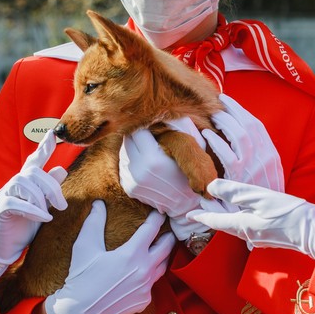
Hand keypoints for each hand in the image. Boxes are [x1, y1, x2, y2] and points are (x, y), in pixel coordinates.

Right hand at [0, 131, 68, 288]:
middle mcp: (12, 186)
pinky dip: (32, 210)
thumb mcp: (40, 208)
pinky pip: (15, 202)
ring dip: (41, 198)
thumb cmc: (21, 230)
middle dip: (52, 186)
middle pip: (33, 172)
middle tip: (62, 205)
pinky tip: (43, 219)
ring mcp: (3, 197)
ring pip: (23, 182)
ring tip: (49, 214)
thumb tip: (62, 170)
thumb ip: (49, 191)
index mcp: (24, 185)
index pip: (33, 161)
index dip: (43, 148)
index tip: (53, 134)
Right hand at [43, 201, 174, 313]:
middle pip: (167, 247)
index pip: (152, 229)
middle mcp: (144, 270)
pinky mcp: (144, 300)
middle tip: (167, 229)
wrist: (79, 311)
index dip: (157, 218)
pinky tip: (142, 273)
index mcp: (132, 254)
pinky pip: (152, 284)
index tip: (160, 212)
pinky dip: (149, 276)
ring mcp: (146, 287)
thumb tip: (99, 204)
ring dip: (162, 255)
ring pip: (163, 266)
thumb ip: (94, 222)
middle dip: (168, 236)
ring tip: (160, 248)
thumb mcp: (85, 246)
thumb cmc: (81, 276)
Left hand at [119, 118, 210, 239]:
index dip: (146, 126)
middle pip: (128, 140)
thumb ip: (175, 126)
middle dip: (138, 136)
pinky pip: (124, 165)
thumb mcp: (189, 146)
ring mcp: (132, 181)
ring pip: (123, 152)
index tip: (154, 126)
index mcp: (153, 159)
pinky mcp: (128, 188)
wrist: (187, 203)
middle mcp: (138, 171)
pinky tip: (145, 163)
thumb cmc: (190, 169)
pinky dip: (132, 161)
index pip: (138, 130)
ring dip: (134, 148)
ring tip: (150, 151)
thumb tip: (163, 109)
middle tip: (151, 137)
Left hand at [188, 179, 314, 260]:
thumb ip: (235, 192)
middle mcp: (248, 235)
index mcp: (243, 225)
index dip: (201, 216)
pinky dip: (241, 221)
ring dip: (226, 219)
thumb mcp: (261, 197)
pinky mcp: (270, 238)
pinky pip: (249, 229)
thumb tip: (211, 187)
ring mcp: (260, 239)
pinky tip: (246, 216)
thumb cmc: (290, 212)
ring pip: (237, 227)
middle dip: (212, 217)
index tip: (188, 214)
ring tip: (220, 210)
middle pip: (225, 225)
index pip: (216, 220)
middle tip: (200, 210)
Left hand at [203, 94, 283, 191]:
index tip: (227, 101)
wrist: (280, 220)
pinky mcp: (241, 180)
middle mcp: (264, 157)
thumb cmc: (268, 198)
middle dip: (231, 109)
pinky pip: (228, 156)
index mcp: (271, 154)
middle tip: (216, 101)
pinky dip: (217, 142)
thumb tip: (244, 137)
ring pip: (240, 135)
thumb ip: (258, 155)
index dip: (240, 110)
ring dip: (224, 122)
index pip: (256, 125)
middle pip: (248, 124)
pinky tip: (207, 135)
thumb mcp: (269, 173)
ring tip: (212, 115)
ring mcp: (253, 167)